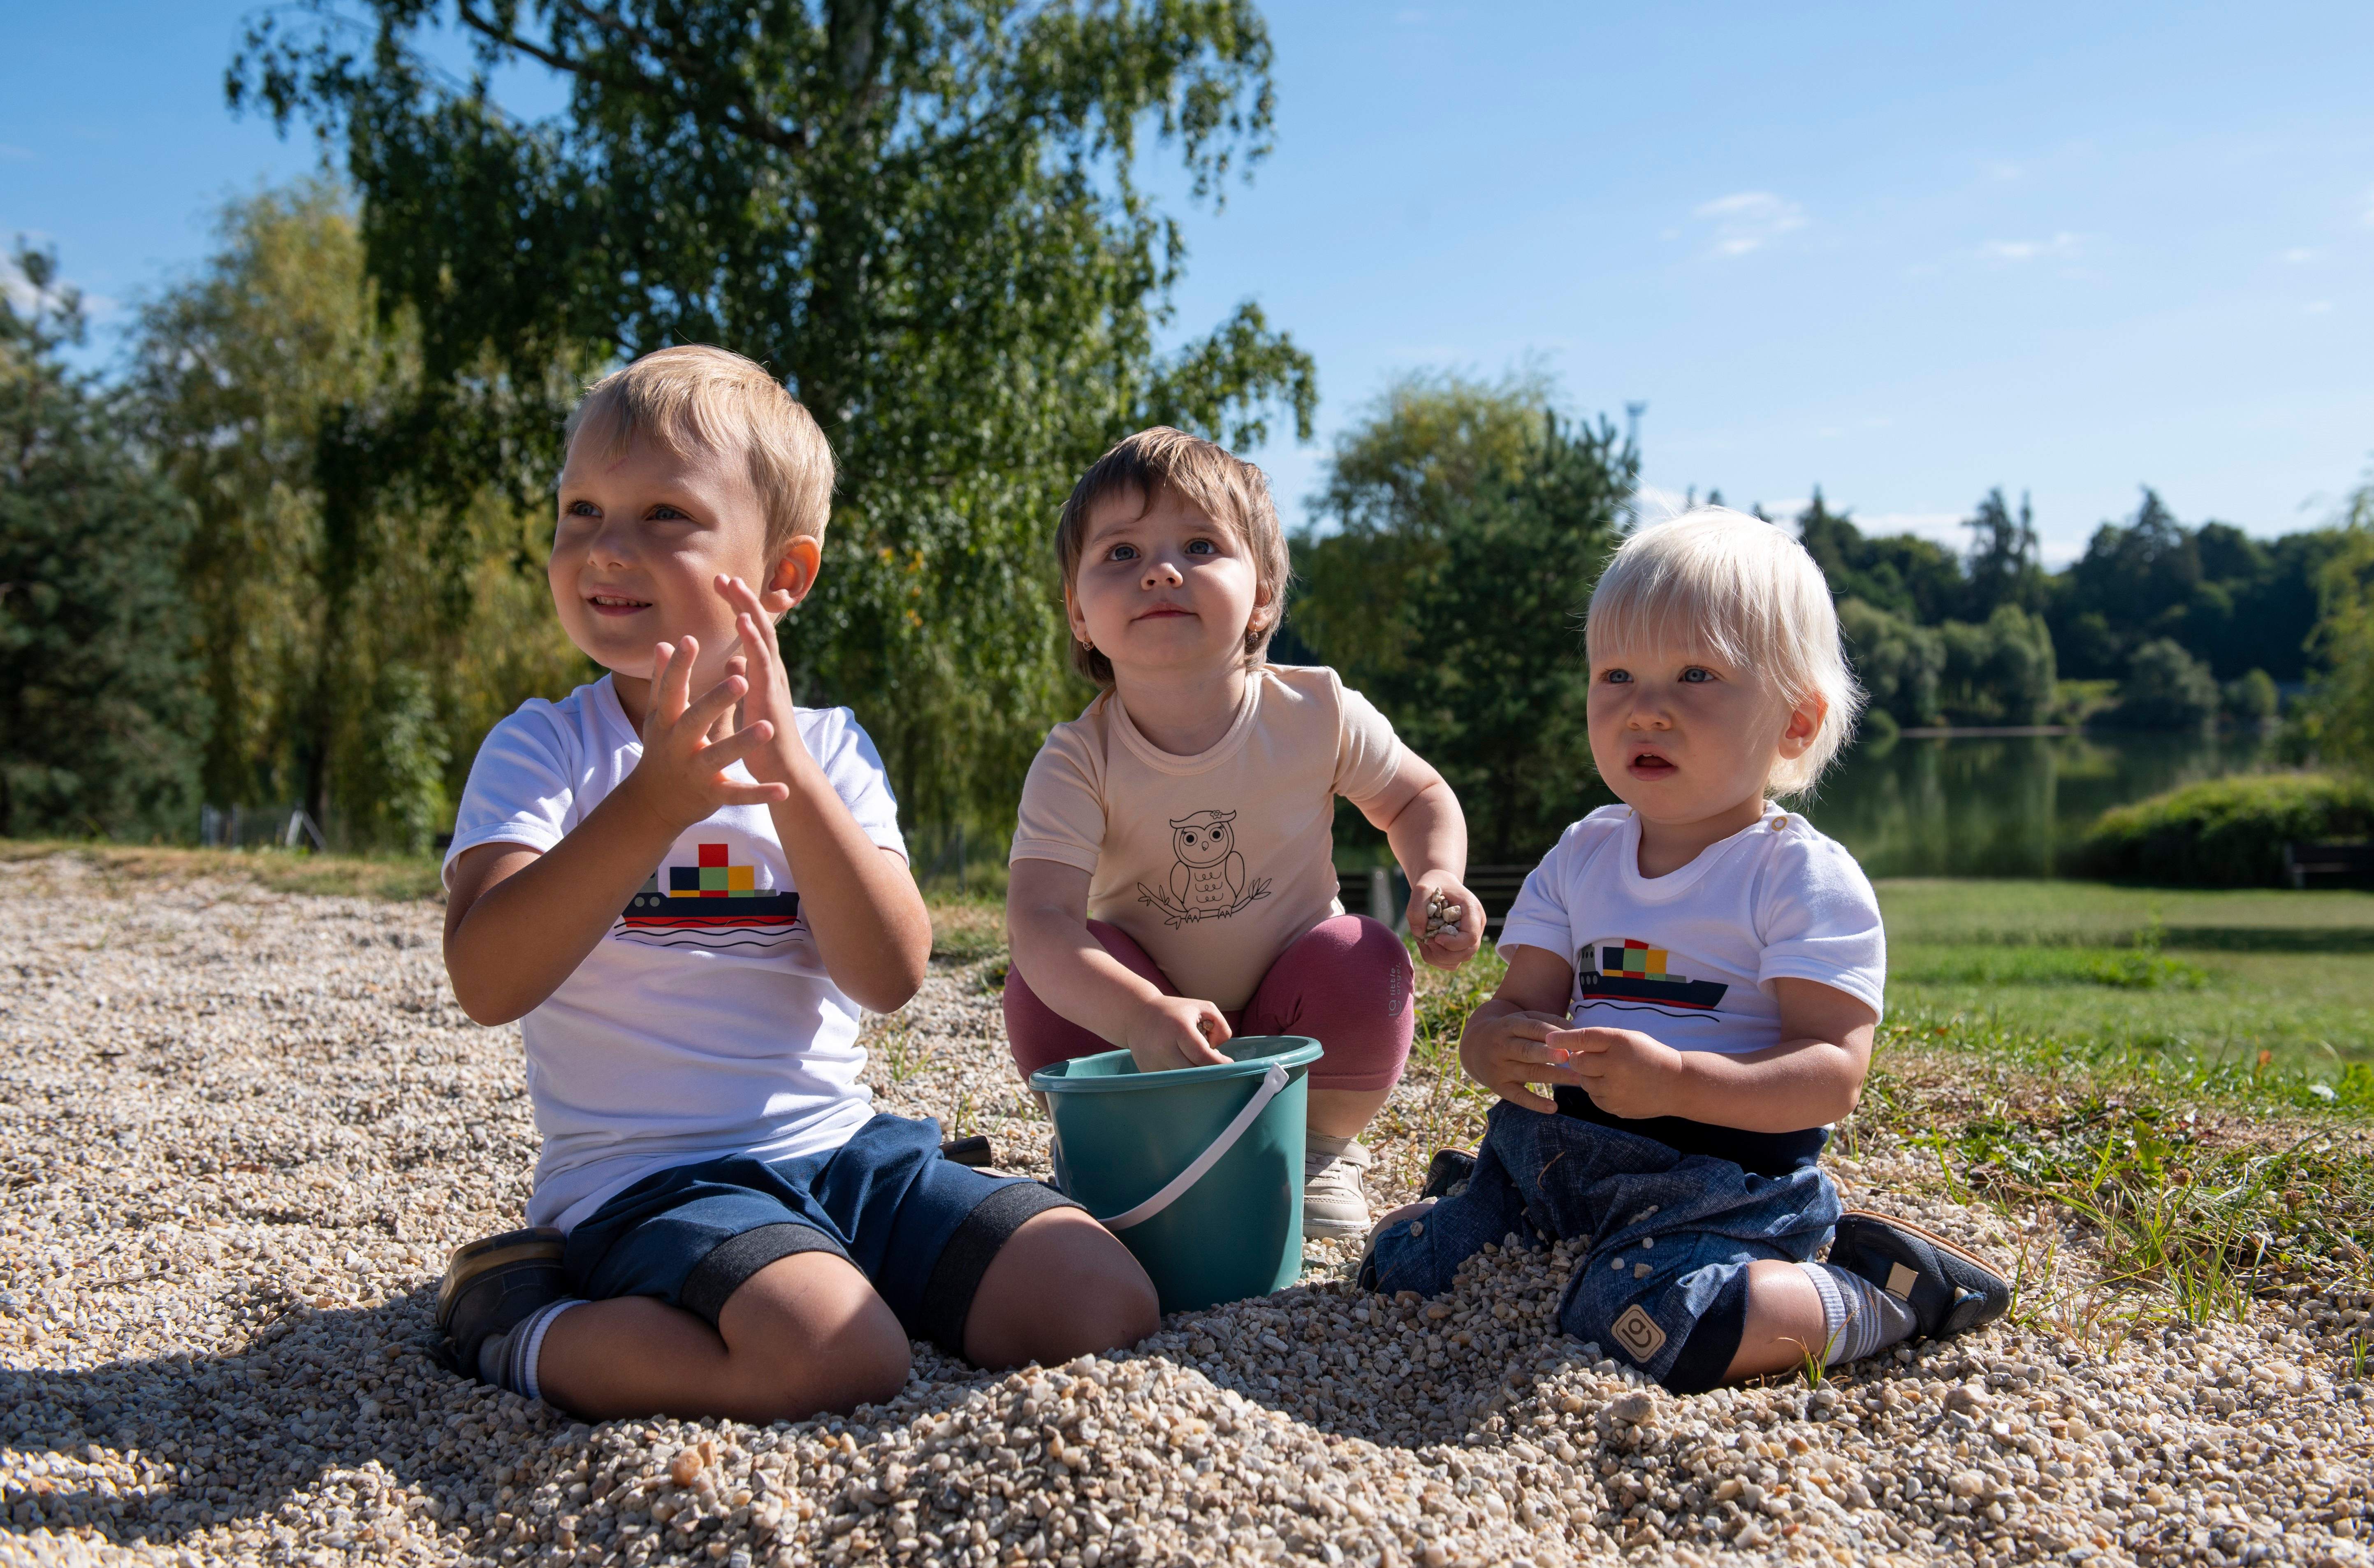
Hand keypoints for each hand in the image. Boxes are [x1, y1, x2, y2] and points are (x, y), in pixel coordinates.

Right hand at [620, 635, 791, 832]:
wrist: (654, 801)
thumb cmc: (662, 746)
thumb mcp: (660, 715)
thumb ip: (666, 681)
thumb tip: (664, 643)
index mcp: (666, 721)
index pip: (671, 689)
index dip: (679, 665)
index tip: (690, 639)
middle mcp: (678, 744)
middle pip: (696, 719)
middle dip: (716, 700)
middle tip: (741, 681)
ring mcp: (695, 770)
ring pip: (719, 755)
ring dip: (742, 742)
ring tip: (768, 728)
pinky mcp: (712, 794)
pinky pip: (738, 794)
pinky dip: (760, 793)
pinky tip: (783, 790)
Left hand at [714, 574, 810, 784]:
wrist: (783, 773)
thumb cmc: (764, 742)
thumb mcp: (748, 703)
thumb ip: (742, 679)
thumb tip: (733, 659)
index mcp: (763, 673)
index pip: (752, 632)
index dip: (738, 607)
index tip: (721, 586)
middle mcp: (772, 671)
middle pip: (759, 626)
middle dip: (742, 600)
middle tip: (723, 576)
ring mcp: (774, 681)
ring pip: (763, 636)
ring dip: (747, 609)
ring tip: (733, 586)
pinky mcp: (771, 694)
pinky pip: (762, 660)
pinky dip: (752, 638)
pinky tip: (742, 620)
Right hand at [1123, 994, 1232, 1073]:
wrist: (1137, 1014)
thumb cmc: (1176, 1011)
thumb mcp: (1203, 1007)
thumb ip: (1220, 1025)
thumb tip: (1219, 1051)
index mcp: (1179, 1030)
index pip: (1203, 1056)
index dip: (1219, 1064)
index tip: (1229, 1064)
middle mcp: (1164, 1048)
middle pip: (1194, 1072)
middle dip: (1209, 1072)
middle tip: (1217, 1066)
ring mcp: (1153, 1062)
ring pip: (1183, 1079)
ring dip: (1195, 1074)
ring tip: (1195, 1059)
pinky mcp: (1147, 1071)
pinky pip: (1171, 1079)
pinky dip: (1181, 1074)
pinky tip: (1180, 1062)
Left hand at [1405, 871, 1483, 969]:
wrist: (1439, 883)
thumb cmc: (1432, 884)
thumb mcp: (1421, 889)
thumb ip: (1417, 908)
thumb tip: (1420, 934)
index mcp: (1473, 910)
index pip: (1470, 937)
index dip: (1452, 943)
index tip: (1434, 937)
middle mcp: (1476, 926)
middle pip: (1466, 953)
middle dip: (1442, 952)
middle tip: (1426, 939)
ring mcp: (1470, 938)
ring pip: (1457, 961)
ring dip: (1437, 957)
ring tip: (1425, 940)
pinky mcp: (1460, 945)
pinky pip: (1450, 963)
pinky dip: (1436, 959)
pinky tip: (1427, 944)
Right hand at [1457, 1006, 1580, 1113]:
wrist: (1475, 1045)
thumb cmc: (1511, 1031)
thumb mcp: (1524, 1019)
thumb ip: (1550, 1022)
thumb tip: (1577, 1032)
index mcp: (1509, 1025)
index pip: (1532, 1028)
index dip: (1551, 1034)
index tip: (1569, 1041)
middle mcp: (1501, 1046)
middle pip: (1527, 1050)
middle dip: (1547, 1054)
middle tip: (1569, 1057)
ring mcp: (1499, 1068)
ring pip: (1528, 1072)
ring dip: (1554, 1076)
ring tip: (1578, 1080)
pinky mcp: (1498, 1087)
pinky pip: (1518, 1096)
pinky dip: (1535, 1103)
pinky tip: (1553, 1108)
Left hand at [1557, 1026, 1685, 1119]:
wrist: (1677, 1084)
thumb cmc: (1648, 1056)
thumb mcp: (1628, 1039)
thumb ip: (1600, 1040)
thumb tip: (1566, 1047)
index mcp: (1619, 1043)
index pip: (1583, 1038)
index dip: (1563, 1039)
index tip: (1548, 1039)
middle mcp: (1615, 1065)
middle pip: (1577, 1062)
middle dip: (1581, 1060)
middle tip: (1596, 1058)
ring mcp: (1615, 1089)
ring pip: (1584, 1082)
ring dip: (1591, 1076)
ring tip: (1613, 1073)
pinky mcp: (1615, 1107)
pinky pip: (1594, 1097)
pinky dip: (1599, 1092)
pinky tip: (1618, 1087)